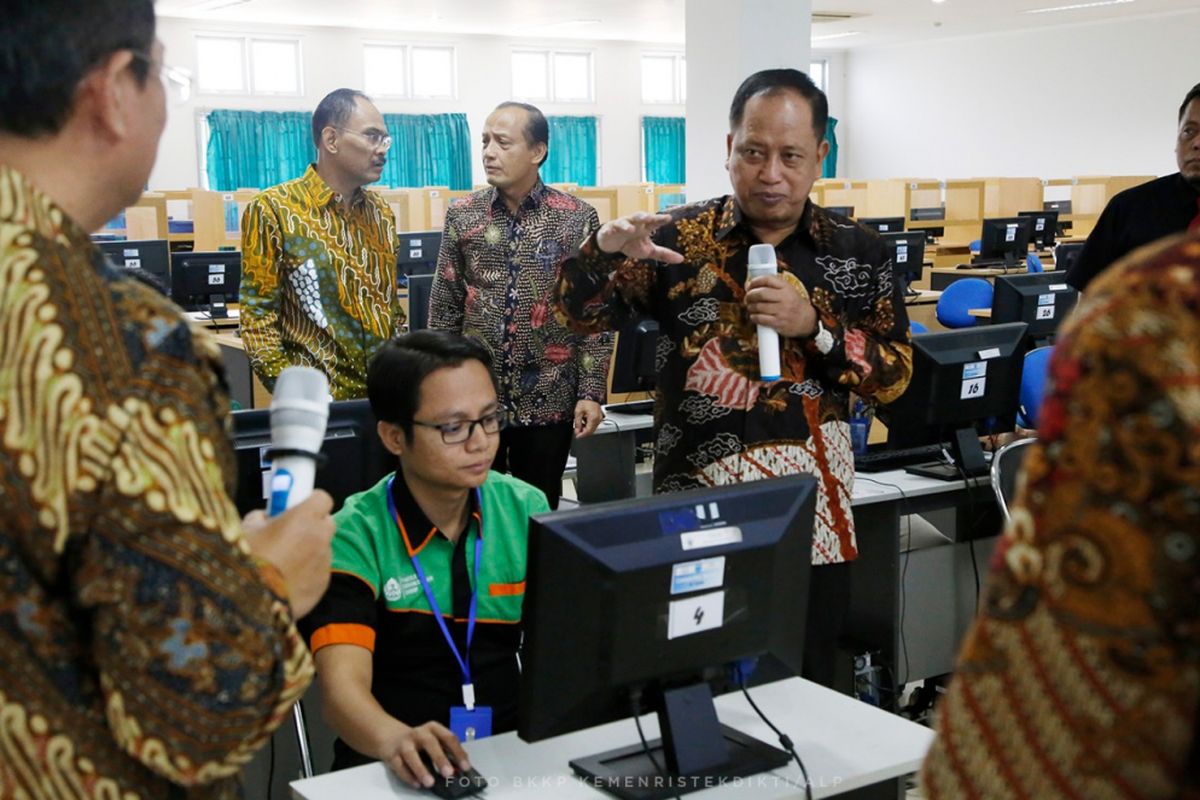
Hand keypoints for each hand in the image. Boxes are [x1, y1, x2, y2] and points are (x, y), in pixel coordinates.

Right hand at [242, 491, 334, 617]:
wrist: (248, 600)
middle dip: (313, 526)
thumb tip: (266, 517)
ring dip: (309, 551)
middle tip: (292, 534)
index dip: (311, 502)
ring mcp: (324, 562)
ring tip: (282, 564)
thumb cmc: (245, 558)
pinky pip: (318, 572)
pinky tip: (286, 581)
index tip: (299, 507)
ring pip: (322, 549)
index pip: (322, 498)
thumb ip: (260, 518)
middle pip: (326, 523)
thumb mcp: (246, 529)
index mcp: (305, 517)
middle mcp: (320, 537)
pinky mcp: (322, 584)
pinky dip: (307, 573)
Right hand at [376, 720, 469, 788]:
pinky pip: (399, 766)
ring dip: (421, 769)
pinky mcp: (392, 755)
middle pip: (430, 743)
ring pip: (411, 755)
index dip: (458, 752)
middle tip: (449, 773)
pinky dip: (408, 776)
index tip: (465, 766)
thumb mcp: (433, 740)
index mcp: (433, 729)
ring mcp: (404, 743)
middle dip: (440, 758)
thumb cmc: (417, 740)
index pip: (448, 737)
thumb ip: (445, 751)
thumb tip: (459, 768)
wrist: (391, 735)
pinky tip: (416, 783)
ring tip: (430, 782)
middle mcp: (419, 734)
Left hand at [574, 399, 602, 436]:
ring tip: (580, 426)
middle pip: (591, 431)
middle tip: (577, 432)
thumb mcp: (578, 412)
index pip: (588, 431)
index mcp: (593, 418)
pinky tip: (584, 423)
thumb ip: (578, 423)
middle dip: (584, 433)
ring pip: (593, 429)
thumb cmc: (585, 402)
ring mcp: (600, 419)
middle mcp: (598, 419)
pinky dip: (589, 426)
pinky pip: (594, 425)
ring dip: (586, 429)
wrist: (590, 396)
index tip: (577, 436)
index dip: (582, 435)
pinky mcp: (599, 418)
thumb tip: (577, 431)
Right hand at [595, 212, 683, 263]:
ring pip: (626, 221)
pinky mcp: (611, 229)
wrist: (612, 244)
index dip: (660, 220)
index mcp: (645, 228)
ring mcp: (623, 225)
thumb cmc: (632, 244)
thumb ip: (664, 254)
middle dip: (645, 217)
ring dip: (628, 224)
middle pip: (640, 217)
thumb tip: (682, 259)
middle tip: (650, 217)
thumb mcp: (649, 251)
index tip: (669, 218)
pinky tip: (613, 231)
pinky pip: (612, 229)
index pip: (654, 222)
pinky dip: (612, 230)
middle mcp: (635, 224)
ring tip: (632, 229)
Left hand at [745, 274, 816, 337]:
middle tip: (747, 297)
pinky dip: (754, 317)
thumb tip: (748, 285)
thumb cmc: (793, 304)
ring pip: (758, 307)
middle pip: (761, 293)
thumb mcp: (787, 290)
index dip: (755, 281)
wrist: (806, 320)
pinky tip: (754, 316)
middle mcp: (784, 298)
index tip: (750, 285)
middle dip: (750, 295)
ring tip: (750, 307)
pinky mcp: (779, 323)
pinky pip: (761, 319)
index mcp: (786, 287)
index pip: (767, 279)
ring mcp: (782, 311)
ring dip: (750, 307)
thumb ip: (771, 286)